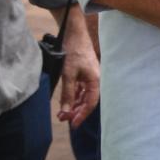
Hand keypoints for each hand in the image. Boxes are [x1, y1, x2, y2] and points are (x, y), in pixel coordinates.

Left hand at [58, 9, 99, 123]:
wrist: (74, 34)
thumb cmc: (73, 52)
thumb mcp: (68, 75)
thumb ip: (67, 94)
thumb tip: (65, 112)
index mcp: (95, 80)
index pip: (91, 103)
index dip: (82, 115)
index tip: (73, 124)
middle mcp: (95, 79)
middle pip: (88, 100)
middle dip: (77, 111)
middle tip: (65, 120)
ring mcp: (90, 76)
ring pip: (84, 95)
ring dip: (75, 104)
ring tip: (64, 112)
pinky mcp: (85, 72)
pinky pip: (81, 88)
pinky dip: (74, 96)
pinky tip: (68, 100)